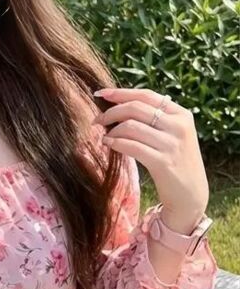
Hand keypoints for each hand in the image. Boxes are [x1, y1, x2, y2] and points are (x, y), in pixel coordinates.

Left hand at [92, 86, 209, 228]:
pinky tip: (108, 144)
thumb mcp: (173, 135)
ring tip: (104, 136)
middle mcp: (179, 126)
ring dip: (112, 130)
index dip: (121, 92)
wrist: (190, 196)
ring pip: (131, 126)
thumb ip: (155, 119)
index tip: (101, 93)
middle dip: (111, 112)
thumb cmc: (176, 163)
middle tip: (97, 120)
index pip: (146, 95)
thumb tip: (120, 106)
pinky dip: (116, 143)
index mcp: (181, 114)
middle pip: (136, 108)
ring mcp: (172, 144)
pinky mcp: (163, 162)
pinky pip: (132, 146)